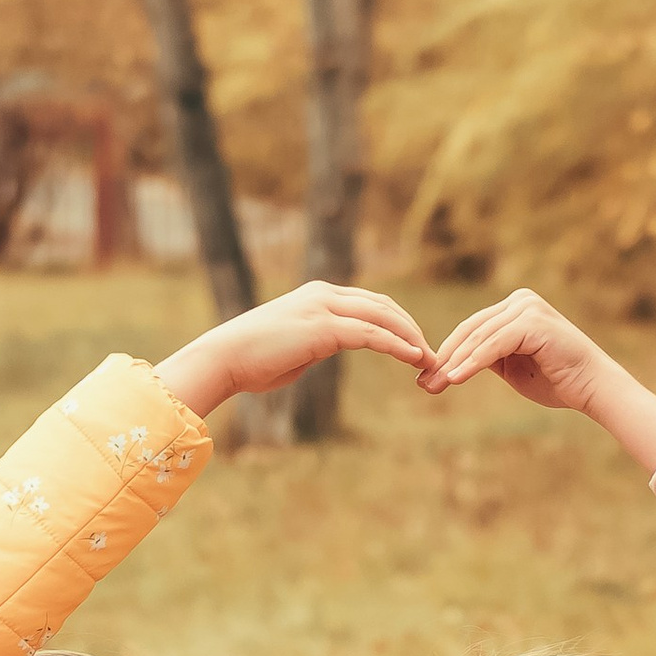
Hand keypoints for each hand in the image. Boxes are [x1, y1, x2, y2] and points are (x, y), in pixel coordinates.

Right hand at [156, 282, 431, 420]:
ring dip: (411, 338)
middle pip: (382, 305)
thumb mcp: (291, 347)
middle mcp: (324, 294)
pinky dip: (396, 345)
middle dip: (410, 328)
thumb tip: (325, 350)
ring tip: (430, 359)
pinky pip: (371, 334)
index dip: (396, 323)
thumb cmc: (250, 361)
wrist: (224, 358)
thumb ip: (314, 342)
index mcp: (317, 296)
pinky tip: (414, 357)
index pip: (368, 303)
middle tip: (431, 353)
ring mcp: (323, 308)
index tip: (414, 344)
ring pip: (381, 316)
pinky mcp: (324, 328)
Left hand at [418, 287, 655, 474]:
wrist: (592, 387)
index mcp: (515, 307)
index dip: (447, 354)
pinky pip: (494, 344)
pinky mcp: (532, 322)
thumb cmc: (556, 380)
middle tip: (422, 384)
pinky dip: (473, 362)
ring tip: (434, 384)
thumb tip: (449, 365)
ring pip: (479, 337)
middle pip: (471, 330)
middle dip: (445, 359)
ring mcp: (527, 308)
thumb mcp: (511, 367)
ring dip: (454, 363)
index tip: (426, 378)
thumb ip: (486, 357)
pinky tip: (455, 379)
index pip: (472, 329)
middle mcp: (520, 300)